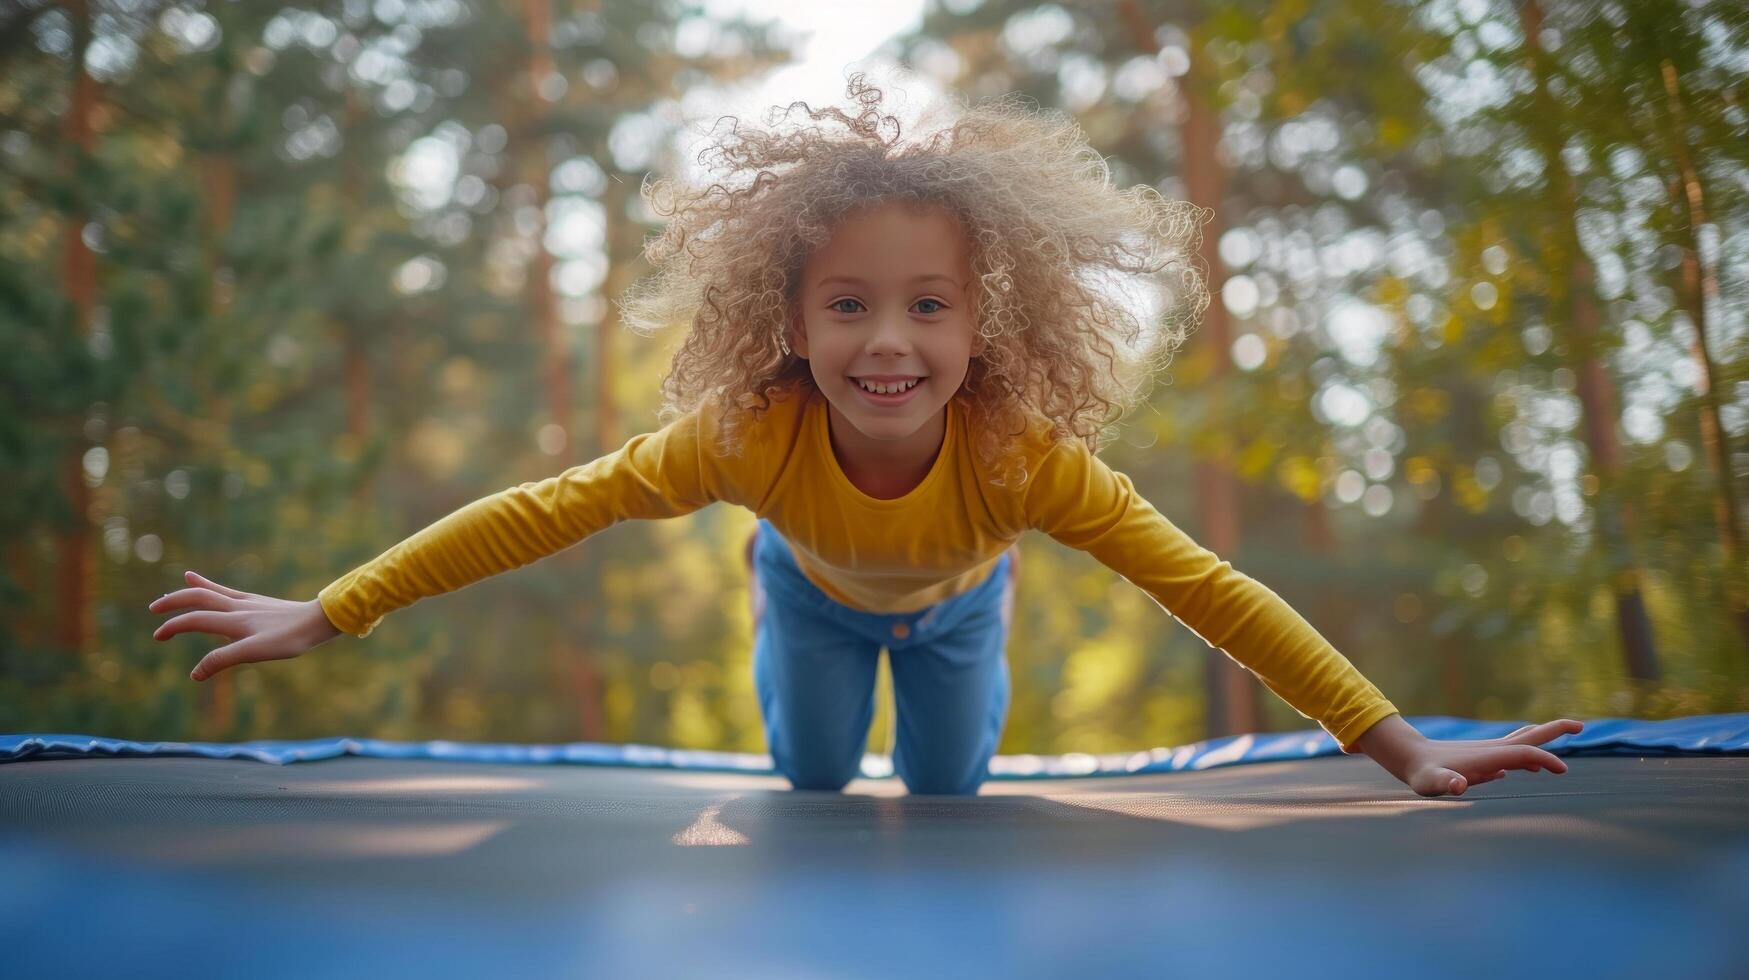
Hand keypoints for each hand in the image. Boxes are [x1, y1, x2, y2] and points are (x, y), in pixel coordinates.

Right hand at [148, 570, 342, 680]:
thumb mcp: (255, 652)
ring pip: (214, 591)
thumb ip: (223, 660)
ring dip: (193, 589)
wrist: (318, 621)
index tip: (158, 637)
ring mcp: (248, 602)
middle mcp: (238, 607)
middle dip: (174, 602)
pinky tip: (214, 587)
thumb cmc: (289, 639)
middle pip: (199, 599)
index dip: (173, 627)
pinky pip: (230, 591)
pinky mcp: (258, 602)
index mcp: (234, 620)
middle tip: (154, 608)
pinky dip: (216, 587)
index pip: (195, 620)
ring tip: (182, 581)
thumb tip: (195, 673)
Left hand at [1352, 713, 1583, 797]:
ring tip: (1567, 739)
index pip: (1524, 753)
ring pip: (1521, 742)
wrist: (1409, 757)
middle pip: (1529, 736)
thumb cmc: (1421, 773)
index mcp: (1488, 756)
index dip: (1545, 759)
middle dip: (1555, 730)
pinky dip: (1526, 755)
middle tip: (1581, 725)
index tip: (1562, 770)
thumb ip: (1444, 782)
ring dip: (1543, 740)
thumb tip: (1458, 785)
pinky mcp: (1481, 758)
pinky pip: (1510, 754)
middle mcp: (1491, 750)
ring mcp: (1487, 752)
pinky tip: (1529, 765)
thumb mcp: (1430, 782)